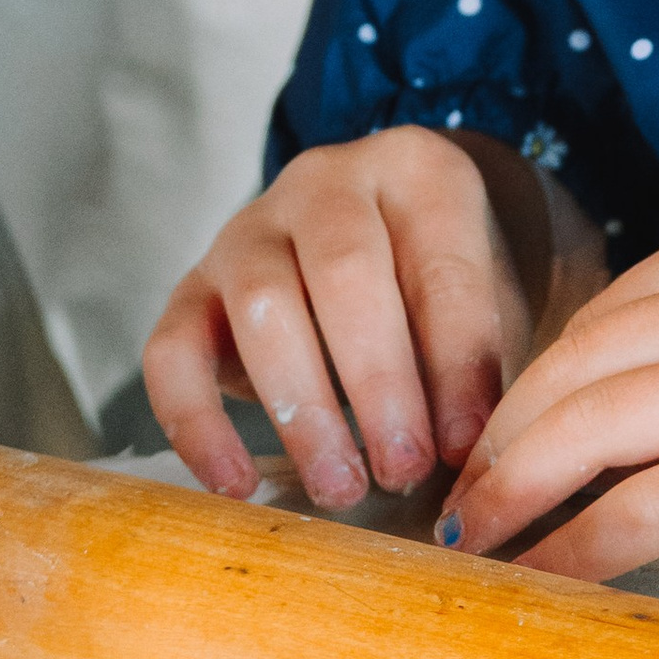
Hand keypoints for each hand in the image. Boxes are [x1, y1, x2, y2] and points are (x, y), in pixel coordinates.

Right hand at [144, 129, 591, 509]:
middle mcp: (326, 182)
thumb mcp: (486, 305)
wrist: (378, 249)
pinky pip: (172, 348)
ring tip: (340, 487)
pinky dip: (197, 422)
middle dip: (378, 383)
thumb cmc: (442, 289)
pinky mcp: (190, 284)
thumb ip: (475, 366)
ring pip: (260, 303)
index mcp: (419, 171)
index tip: (464, 445)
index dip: (456, 363)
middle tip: (402, 471)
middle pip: (345, 271)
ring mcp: (248, 228)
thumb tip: (464, 458)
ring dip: (302, 407)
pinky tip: (235, 484)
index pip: (441, 264)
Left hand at [436, 204, 658, 580]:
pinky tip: (543, 582)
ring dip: (512, 497)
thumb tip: (615, 419)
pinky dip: (572, 550)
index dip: (532, 389)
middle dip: (499, 444)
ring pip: (582, 432)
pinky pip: (635, 507)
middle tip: (459, 506)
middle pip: (570, 367)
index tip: (496, 444)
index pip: (597, 314)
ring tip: (477, 547)